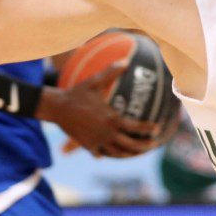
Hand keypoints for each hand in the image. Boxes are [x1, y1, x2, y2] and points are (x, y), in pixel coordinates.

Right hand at [40, 62, 165, 158]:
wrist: (57, 108)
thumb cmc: (77, 93)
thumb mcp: (94, 81)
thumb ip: (111, 72)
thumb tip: (126, 60)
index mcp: (112, 119)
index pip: (136, 127)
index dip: (149, 129)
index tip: (158, 129)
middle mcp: (107, 133)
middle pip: (130, 144)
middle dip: (144, 145)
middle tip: (154, 144)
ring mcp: (97, 141)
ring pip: (118, 152)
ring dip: (129, 153)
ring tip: (137, 152)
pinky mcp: (88, 146)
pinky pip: (101, 153)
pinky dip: (108, 154)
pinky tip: (111, 153)